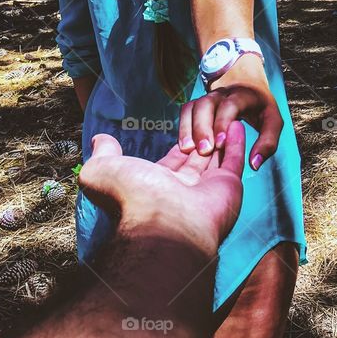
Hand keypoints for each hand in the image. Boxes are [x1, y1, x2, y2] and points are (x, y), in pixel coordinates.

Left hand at [78, 120, 245, 251]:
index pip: (172, 160)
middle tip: (210, 118)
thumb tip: (99, 139)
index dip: (180, 143)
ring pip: (217, 158)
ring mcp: (208, 189)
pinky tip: (237, 124)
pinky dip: (236, 142)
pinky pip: (234, 160)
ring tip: (227, 115)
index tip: (186, 127)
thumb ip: (104, 153)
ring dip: (220, 137)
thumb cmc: (132, 197)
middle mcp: (183, 189)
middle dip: (202, 140)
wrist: (163, 221)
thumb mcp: (104, 169)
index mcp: (157, 185)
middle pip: (196, 160)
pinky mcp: (228, 186)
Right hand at [178, 54, 282, 170]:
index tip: (221, 144)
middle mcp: (222, 94)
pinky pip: (185, 111)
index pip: (229, 105)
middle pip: (206, 104)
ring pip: (193, 107)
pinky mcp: (198, 104)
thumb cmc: (261, 109)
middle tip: (205, 151)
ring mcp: (208, 97)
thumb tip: (254, 164)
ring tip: (188, 150)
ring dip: (189, 128)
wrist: (248, 85)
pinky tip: (184, 146)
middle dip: (202, 127)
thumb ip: (267, 143)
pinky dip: (183, 127)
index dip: (223, 123)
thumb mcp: (273, 122)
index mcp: (242, 96)